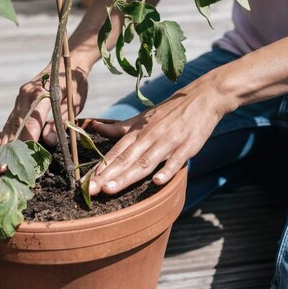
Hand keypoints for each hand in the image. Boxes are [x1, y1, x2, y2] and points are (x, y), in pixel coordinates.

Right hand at [0, 61, 88, 170]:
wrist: (69, 62)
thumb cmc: (75, 84)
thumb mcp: (72, 104)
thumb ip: (59, 122)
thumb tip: (48, 142)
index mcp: (39, 96)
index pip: (30, 125)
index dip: (23, 145)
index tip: (17, 162)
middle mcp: (25, 96)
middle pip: (15, 128)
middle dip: (7, 150)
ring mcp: (20, 98)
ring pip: (10, 125)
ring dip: (2, 145)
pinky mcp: (20, 101)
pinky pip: (11, 120)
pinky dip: (5, 135)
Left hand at [89, 85, 224, 194]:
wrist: (202, 98)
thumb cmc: (170, 111)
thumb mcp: (143, 118)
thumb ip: (120, 127)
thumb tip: (95, 126)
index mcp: (138, 132)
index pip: (115, 153)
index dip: (100, 168)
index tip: (84, 182)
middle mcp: (150, 137)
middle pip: (125, 159)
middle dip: (107, 176)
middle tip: (90, 190)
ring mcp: (168, 142)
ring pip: (145, 162)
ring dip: (127, 176)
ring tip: (110, 189)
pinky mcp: (187, 147)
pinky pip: (176, 161)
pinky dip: (167, 170)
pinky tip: (157, 182)